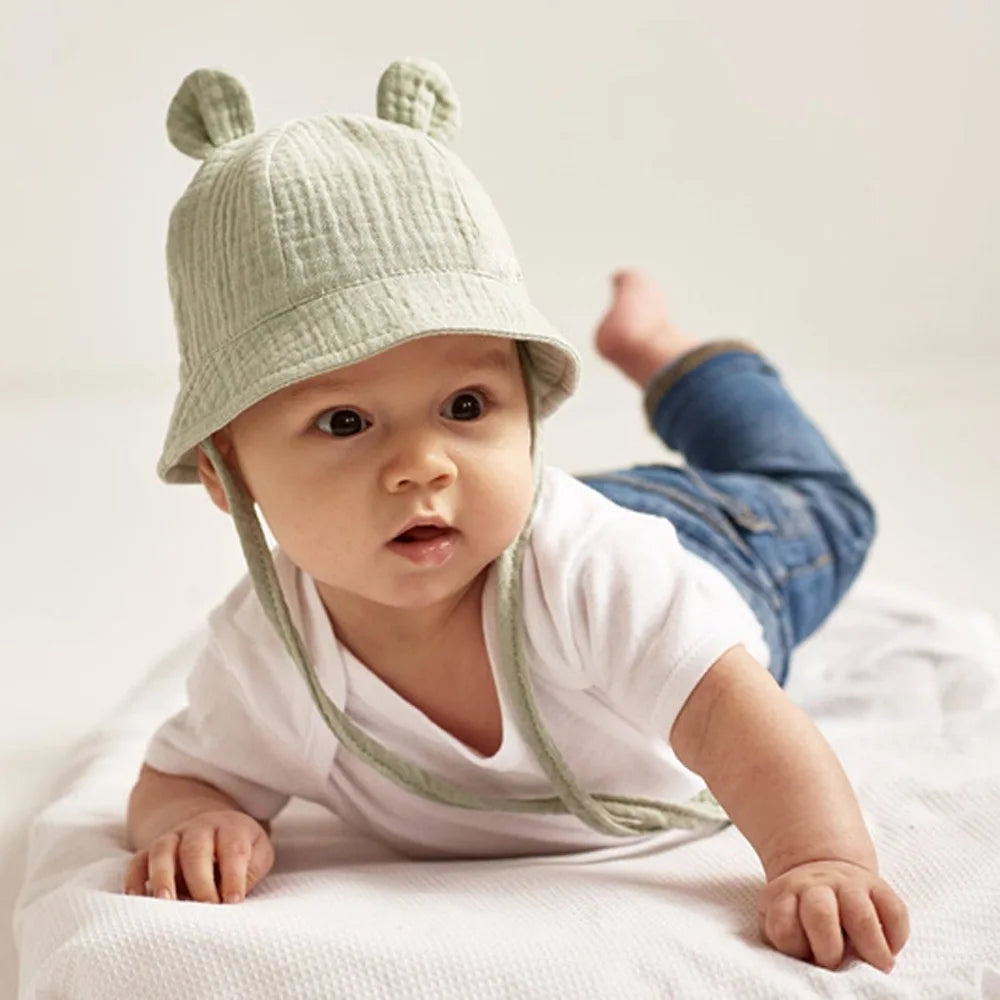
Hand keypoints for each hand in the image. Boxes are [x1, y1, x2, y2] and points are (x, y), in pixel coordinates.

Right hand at [123, 809, 274, 903]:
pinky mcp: (151, 851)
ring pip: (162, 851)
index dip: (234, 875)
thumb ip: (251, 870)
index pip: (233, 849)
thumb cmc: (240, 847)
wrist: (211, 825)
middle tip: (206, 906)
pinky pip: (137, 860)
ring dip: (162, 876)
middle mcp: (199, 830)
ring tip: (165, 901)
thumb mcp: (258, 852)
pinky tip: (135, 898)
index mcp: (231, 829)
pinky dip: (134, 878)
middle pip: (195, 849)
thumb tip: (233, 897)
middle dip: (200, 879)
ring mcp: (173, 838)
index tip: (233, 901)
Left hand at [757, 860, 908, 972]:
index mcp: (786, 895)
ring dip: (871, 948)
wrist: (820, 872)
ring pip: (861, 914)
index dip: (795, 947)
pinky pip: (895, 911)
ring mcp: (849, 884)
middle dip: (830, 950)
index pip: (784, 926)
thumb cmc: (800, 911)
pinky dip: (896, 937)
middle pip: (820, 915)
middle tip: (837, 967)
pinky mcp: (879, 886)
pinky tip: (889, 949)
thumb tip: (809, 970)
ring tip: (878, 967)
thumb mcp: (782, 918)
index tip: (805, 957)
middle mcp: (816, 886)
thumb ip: (789, 940)